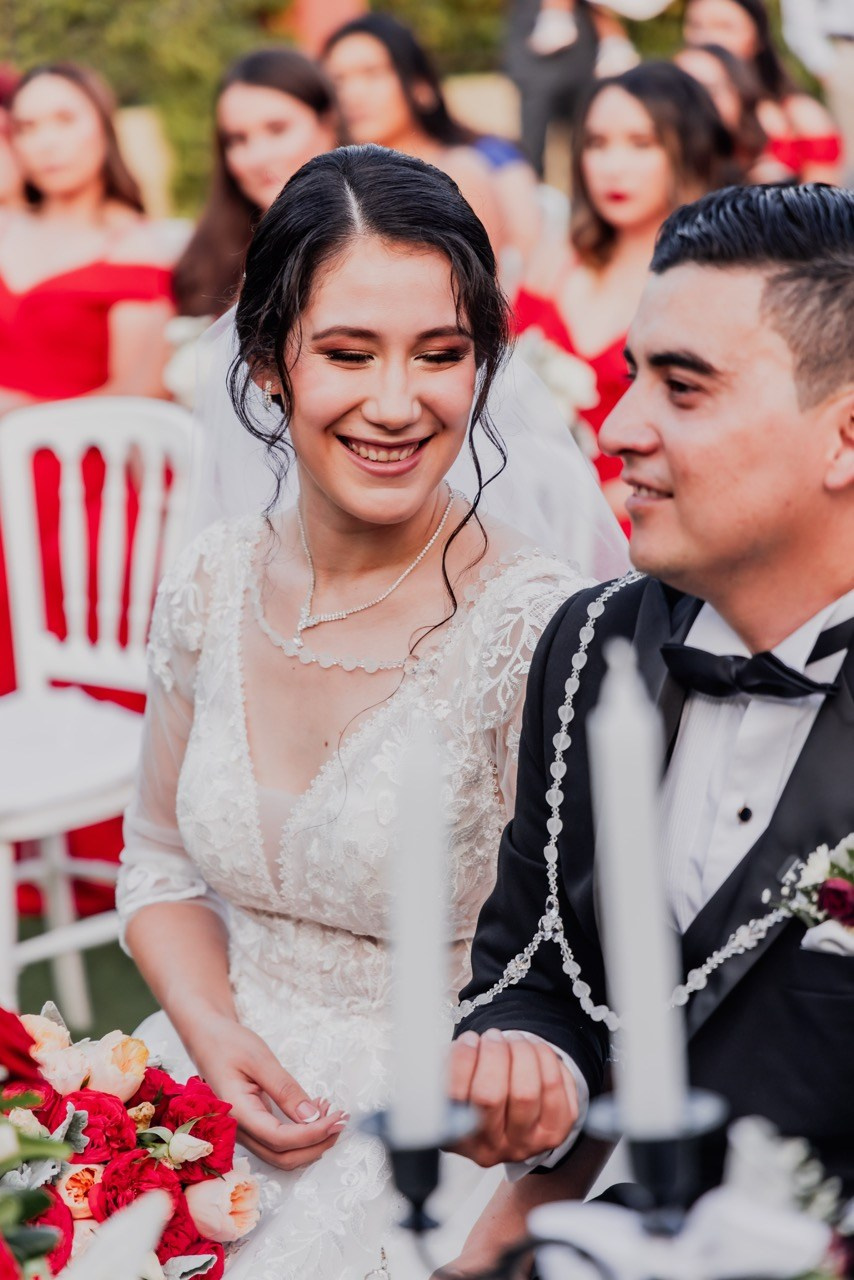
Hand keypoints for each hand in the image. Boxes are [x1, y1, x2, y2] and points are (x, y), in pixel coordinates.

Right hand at [188, 1014, 347, 1170]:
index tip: (338, 1118)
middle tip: (341, 1119)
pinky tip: (315, 1114)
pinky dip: (301, 1136)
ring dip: (310, 1143)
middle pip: (284, 1157)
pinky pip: (278, 1142)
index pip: (282, 1139)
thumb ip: (285, 1089)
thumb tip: (312, 1117)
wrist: (205, 1038)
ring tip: (331, 1114)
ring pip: (282, 1155)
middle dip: (317, 1144)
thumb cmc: (228, 1043)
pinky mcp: (252, 1126)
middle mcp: (240, 1131)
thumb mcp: (259, 1060)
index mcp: (238, 1114)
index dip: (314, 1134)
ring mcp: (245, 1132)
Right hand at [447, 1029, 576, 1165]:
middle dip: (494, 1053)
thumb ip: (448, 1069)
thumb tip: (464, 1046)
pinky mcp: (557, 1131)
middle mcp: (494, 1148)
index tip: (469, 1039)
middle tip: (493, 1036)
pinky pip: (557, 1086)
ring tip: (514, 1039)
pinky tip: (534, 1049)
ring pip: (527, 1090)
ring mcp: (529, 1143)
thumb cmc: (476, 1091)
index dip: (463, 1058)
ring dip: (521, 1051)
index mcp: (458, 1138)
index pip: (455, 1097)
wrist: (511, 1115)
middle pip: (492, 1095)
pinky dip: (545, 1057)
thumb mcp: (452, 1084)